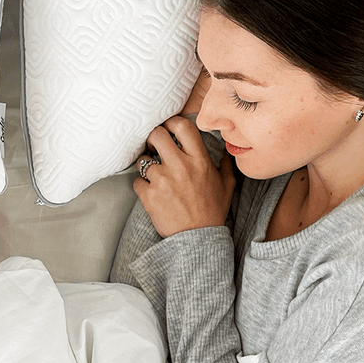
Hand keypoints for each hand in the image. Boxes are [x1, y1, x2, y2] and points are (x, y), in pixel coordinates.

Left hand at [133, 116, 234, 236]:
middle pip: (157, 135)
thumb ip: (224, 163)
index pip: (183, 126)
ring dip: (146, 165)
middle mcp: (180, 167)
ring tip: (154, 174)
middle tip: (155, 146)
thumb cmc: (212, 211)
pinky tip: (151, 192)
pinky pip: (137, 181)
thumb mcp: (226, 185)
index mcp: (199, 160)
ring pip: (143, 160)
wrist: (198, 239)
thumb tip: (223, 148)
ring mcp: (163, 181)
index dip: (172, 123)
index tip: (169, 128)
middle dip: (153, 138)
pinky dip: (142, 186)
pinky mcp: (149, 196)